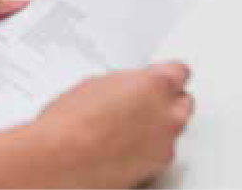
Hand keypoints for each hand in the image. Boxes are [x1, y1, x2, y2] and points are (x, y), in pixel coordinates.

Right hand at [39, 62, 193, 185]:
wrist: (59, 160)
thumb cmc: (70, 124)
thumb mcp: (97, 84)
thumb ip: (127, 84)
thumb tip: (129, 90)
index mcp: (156, 85)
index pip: (180, 72)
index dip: (165, 76)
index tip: (159, 79)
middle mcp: (168, 115)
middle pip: (183, 102)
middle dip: (166, 103)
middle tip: (141, 105)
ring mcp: (164, 145)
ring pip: (173, 131)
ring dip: (157, 129)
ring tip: (125, 130)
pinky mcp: (155, 170)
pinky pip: (158, 154)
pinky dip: (146, 152)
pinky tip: (122, 149)